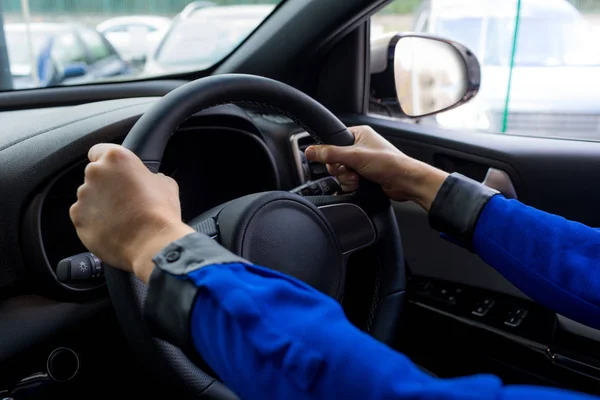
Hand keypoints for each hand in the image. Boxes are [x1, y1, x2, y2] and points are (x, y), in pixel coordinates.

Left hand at [69, 144, 193, 282]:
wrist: (152, 243)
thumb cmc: (160, 212)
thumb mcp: (166, 184)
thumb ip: (150, 176)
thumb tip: (149, 180)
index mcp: (116, 158)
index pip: (99, 150)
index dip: (107, 161)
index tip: (114, 171)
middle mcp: (95, 173)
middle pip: (95, 175)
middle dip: (106, 185)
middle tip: (125, 199)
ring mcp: (83, 196)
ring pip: (89, 197)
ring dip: (100, 204)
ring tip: (121, 218)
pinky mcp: (78, 218)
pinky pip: (84, 216)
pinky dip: (95, 222)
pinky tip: (113, 229)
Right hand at [304, 125, 447, 210]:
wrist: (405, 182)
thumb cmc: (389, 163)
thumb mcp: (355, 156)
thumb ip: (331, 153)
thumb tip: (310, 151)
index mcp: (358, 134)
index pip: (333, 140)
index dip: (331, 153)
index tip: (335, 160)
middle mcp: (360, 146)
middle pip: (334, 159)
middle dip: (340, 169)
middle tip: (350, 170)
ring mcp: (362, 162)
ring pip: (340, 172)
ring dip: (346, 178)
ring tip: (358, 178)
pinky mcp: (364, 175)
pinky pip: (347, 180)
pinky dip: (351, 184)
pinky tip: (360, 184)